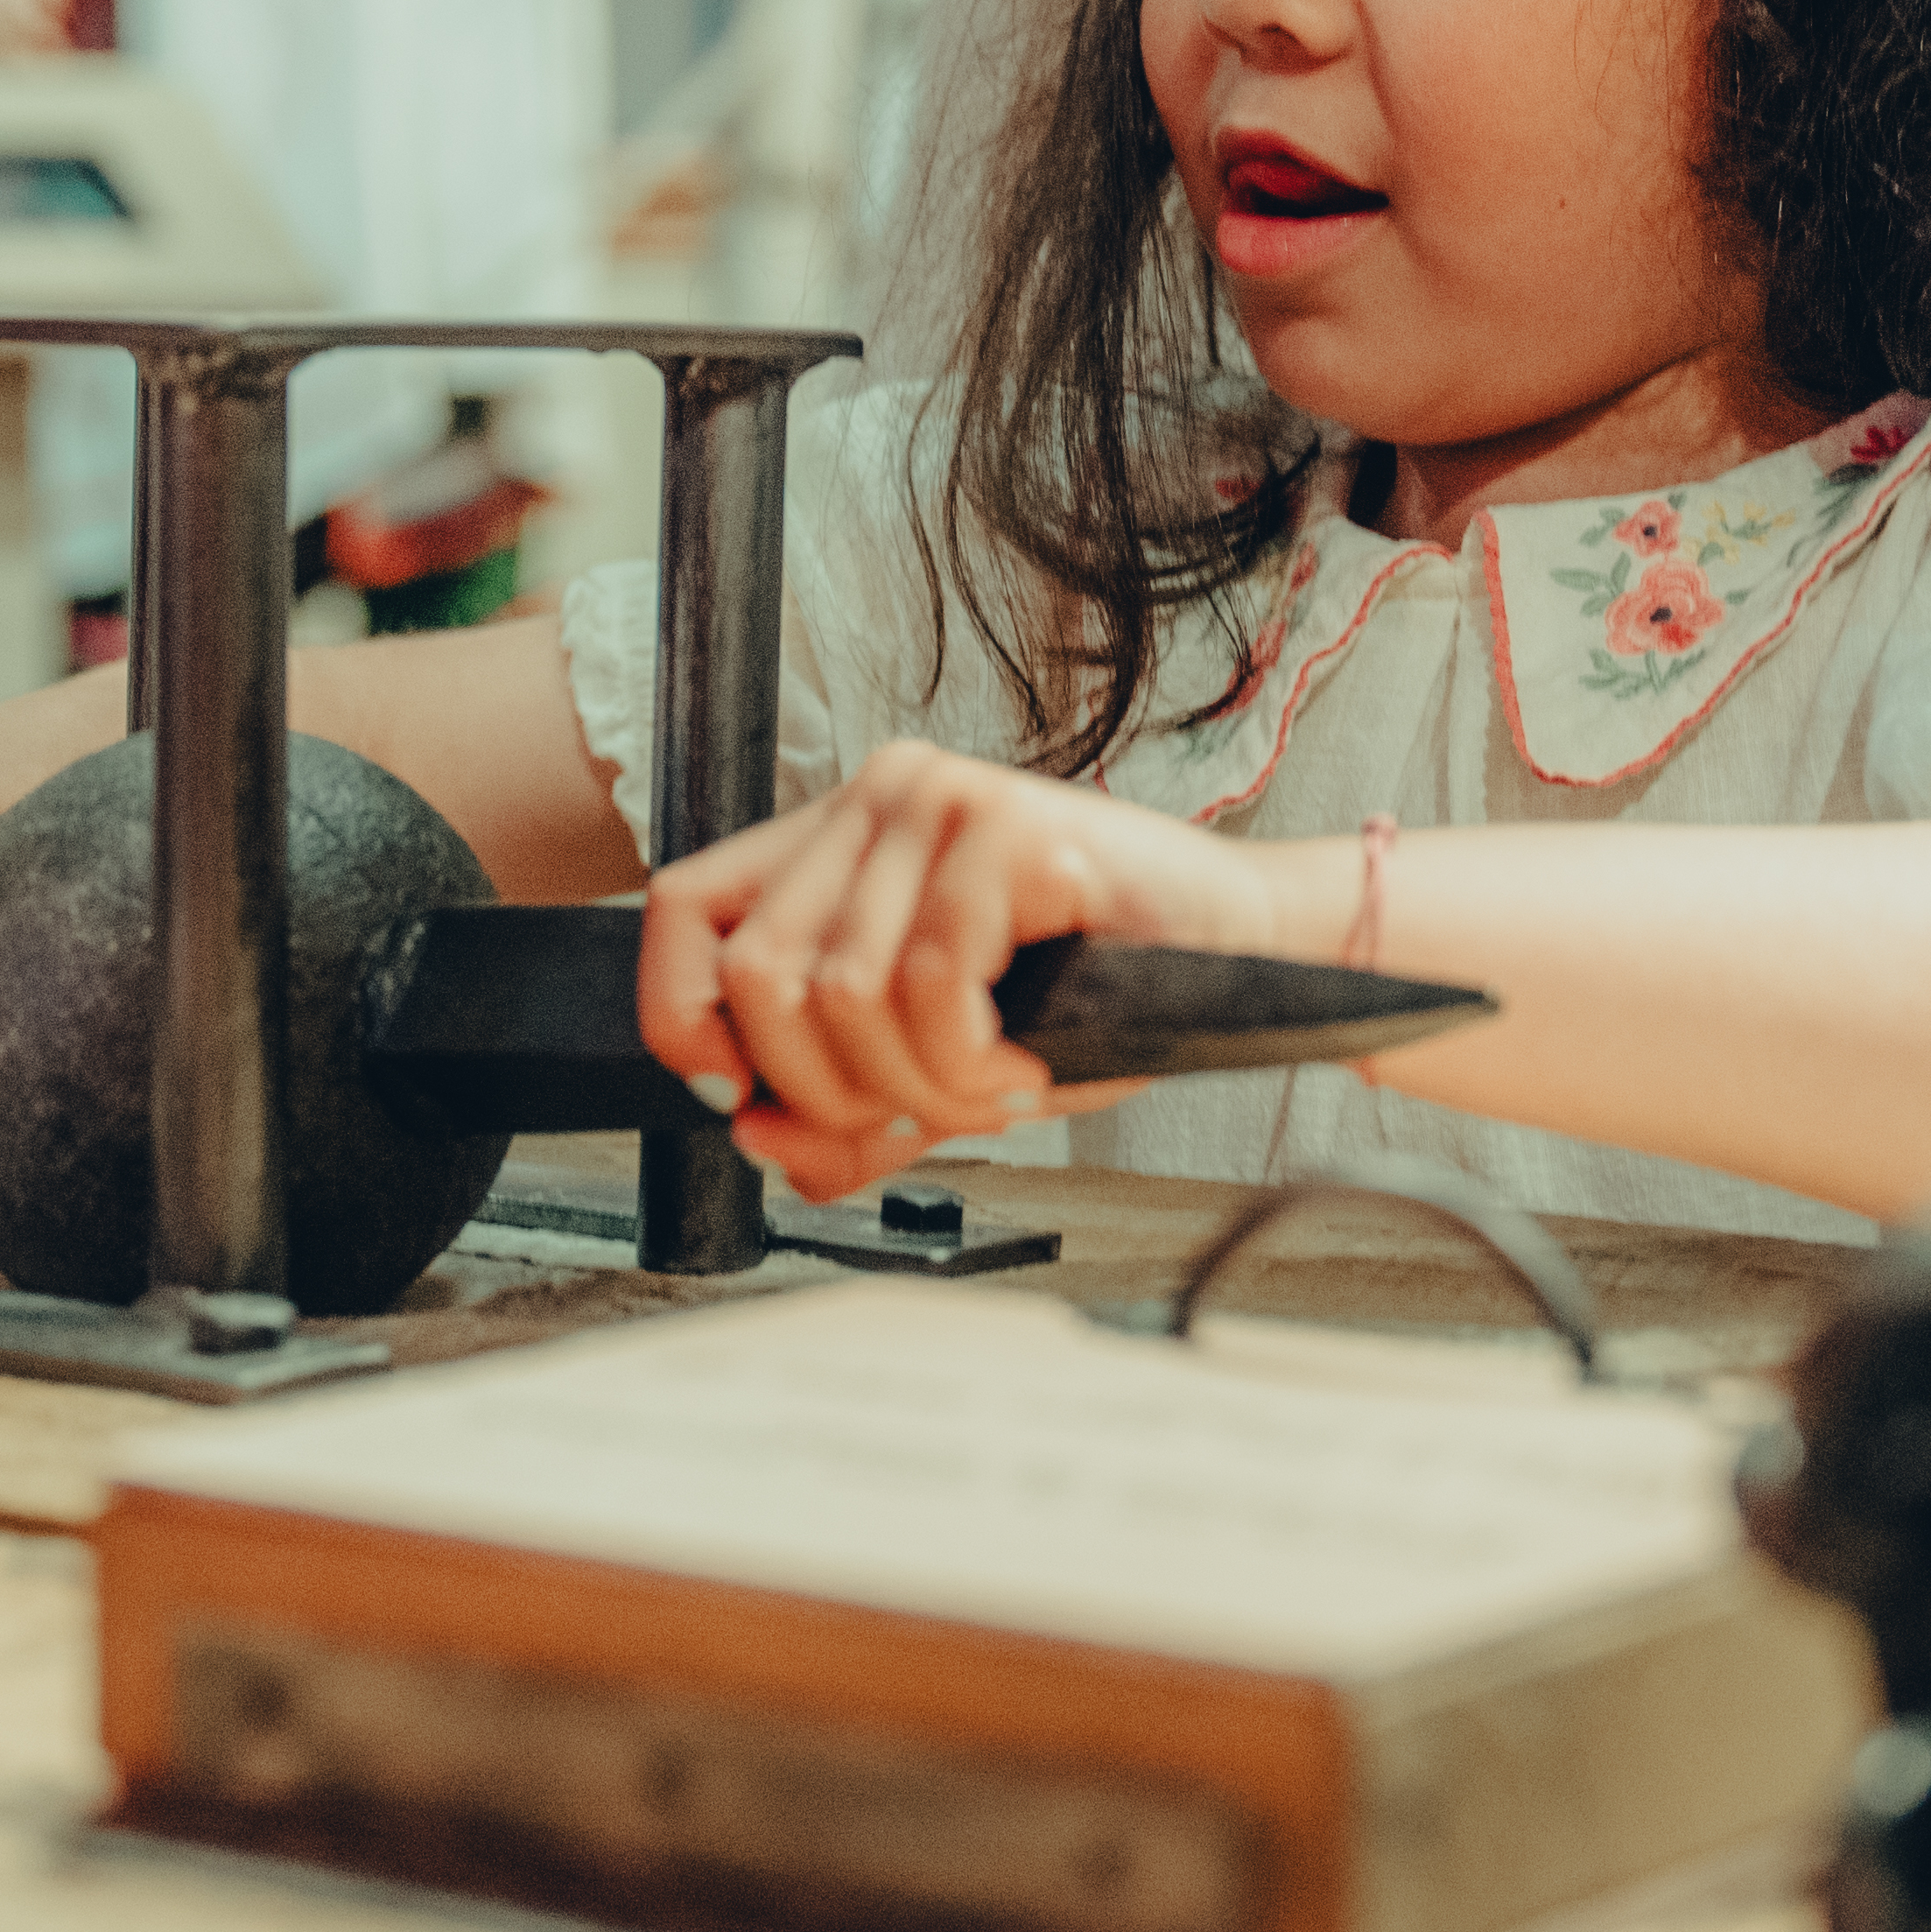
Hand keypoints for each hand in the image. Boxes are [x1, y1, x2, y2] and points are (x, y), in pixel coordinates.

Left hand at [633, 744, 1280, 1199]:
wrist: (1248, 957)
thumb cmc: (1101, 996)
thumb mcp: (938, 1068)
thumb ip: (841, 1108)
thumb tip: (754, 1137)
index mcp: (839, 834)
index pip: (682, 910)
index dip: (684, 1023)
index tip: (744, 1098)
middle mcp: (878, 795)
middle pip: (757, 978)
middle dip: (834, 1089)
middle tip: (928, 1108)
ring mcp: (941, 799)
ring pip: (842, 995)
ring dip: (924, 1086)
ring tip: (997, 1081)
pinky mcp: (1008, 827)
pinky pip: (929, 987)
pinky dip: (973, 1063)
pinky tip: (1026, 1062)